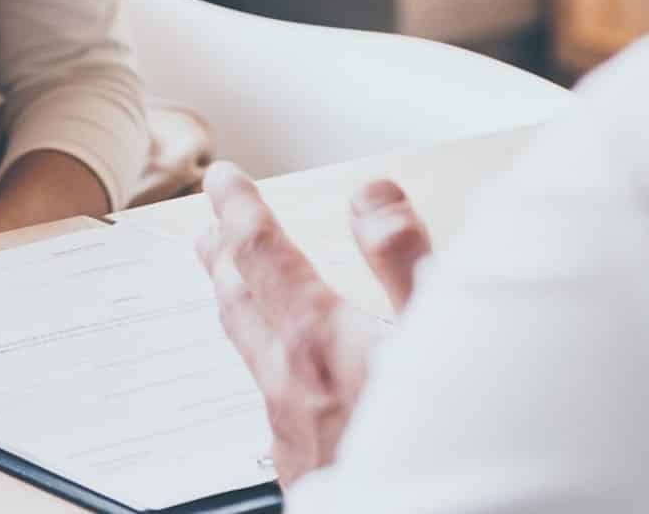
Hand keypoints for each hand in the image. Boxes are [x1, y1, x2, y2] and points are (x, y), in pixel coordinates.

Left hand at [195, 162, 425, 486]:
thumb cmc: (438, 442)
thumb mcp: (439, 335)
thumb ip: (404, 259)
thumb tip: (370, 197)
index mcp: (317, 339)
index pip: (261, 252)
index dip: (239, 207)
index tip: (223, 178)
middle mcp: (289, 383)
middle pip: (238, 302)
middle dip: (222, 256)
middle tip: (209, 226)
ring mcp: (288, 431)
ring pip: (248, 353)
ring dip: (235, 306)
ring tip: (230, 286)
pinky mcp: (299, 471)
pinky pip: (267, 400)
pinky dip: (265, 364)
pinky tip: (280, 379)